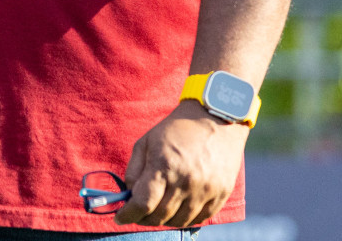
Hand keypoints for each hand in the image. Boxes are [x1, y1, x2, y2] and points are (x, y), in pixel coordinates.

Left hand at [114, 101, 247, 227]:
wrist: (216, 119)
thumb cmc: (176, 129)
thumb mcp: (146, 142)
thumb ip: (134, 170)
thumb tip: (129, 194)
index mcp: (164, 166)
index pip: (143, 203)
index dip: (128, 214)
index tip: (120, 218)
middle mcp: (186, 182)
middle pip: (160, 216)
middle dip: (143, 219)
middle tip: (136, 215)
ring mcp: (206, 191)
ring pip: (179, 221)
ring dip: (163, 221)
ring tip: (155, 213)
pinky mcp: (221, 194)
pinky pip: (199, 219)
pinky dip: (184, 220)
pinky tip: (176, 212)